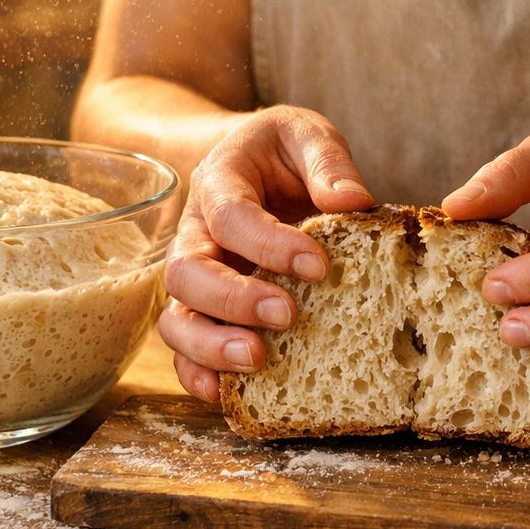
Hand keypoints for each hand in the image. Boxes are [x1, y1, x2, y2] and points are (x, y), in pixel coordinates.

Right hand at [159, 106, 373, 400]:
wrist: (254, 163)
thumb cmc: (283, 152)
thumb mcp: (306, 135)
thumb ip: (327, 161)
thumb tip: (353, 202)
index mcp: (219, 183)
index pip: (230, 215)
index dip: (268, 242)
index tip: (318, 263)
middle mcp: (196, 234)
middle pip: (187, 272)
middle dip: (233, 299)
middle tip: (286, 315)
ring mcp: (197, 278)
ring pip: (177, 317)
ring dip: (210, 345)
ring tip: (256, 360)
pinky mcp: (205, 311)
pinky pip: (186, 349)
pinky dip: (199, 373)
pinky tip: (227, 393)